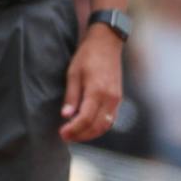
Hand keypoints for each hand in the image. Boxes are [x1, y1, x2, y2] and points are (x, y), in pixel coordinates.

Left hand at [60, 24, 124, 141]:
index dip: (73, 130)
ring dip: (91, 134)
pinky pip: (110, 119)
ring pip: (105, 126)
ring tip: (76, 134)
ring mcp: (116, 99)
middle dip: (81, 135)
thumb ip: (71, 96)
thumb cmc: (88, 55)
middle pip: (97, 126)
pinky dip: (99, 127)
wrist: (107, 42)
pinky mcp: (118, 98)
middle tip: (66, 137)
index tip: (62, 133)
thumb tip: (66, 115)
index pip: (85, 119)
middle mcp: (110, 98)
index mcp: (97, 91)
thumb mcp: (73, 73)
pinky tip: (88, 126)